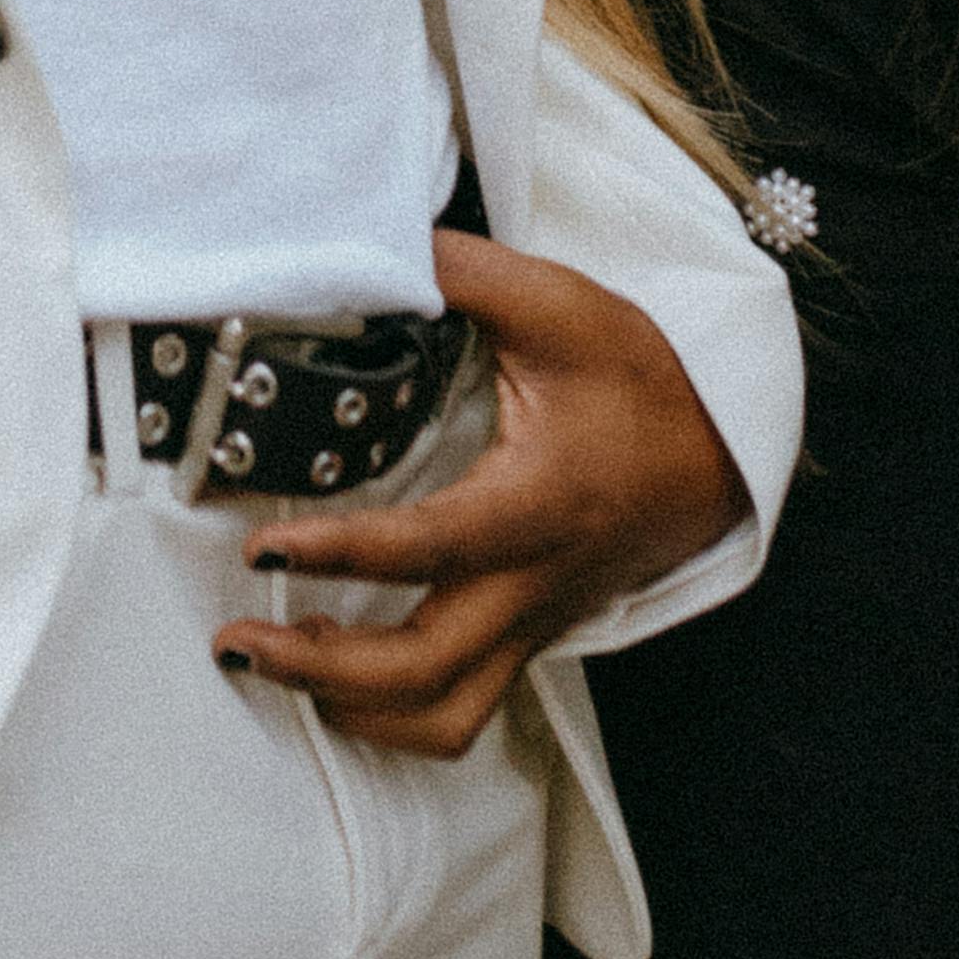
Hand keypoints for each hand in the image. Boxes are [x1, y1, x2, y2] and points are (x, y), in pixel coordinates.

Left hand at [213, 230, 745, 756]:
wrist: (723, 450)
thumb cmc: (642, 380)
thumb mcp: (558, 305)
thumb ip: (459, 272)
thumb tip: (370, 243)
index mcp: (536, 504)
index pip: (427, 548)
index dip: (339, 554)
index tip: (264, 545)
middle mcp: (532, 581)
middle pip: (424, 669)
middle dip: (319, 669)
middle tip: (235, 639)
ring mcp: (532, 621)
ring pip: (444, 714)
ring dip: (353, 706)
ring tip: (275, 662)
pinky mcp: (530, 635)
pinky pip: (464, 710)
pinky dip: (394, 714)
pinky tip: (338, 681)